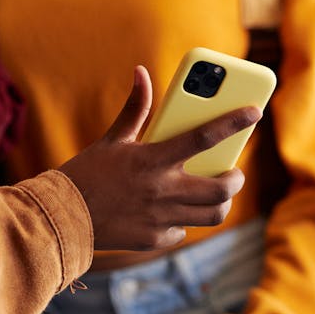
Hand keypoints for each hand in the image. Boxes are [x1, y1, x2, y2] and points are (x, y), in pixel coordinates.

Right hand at [59, 66, 258, 251]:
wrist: (60, 218)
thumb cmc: (87, 174)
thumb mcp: (111, 140)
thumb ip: (135, 110)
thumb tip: (141, 73)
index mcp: (152, 159)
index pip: (203, 137)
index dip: (233, 122)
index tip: (254, 111)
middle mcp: (161, 190)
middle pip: (221, 189)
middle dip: (235, 180)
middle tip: (232, 173)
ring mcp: (159, 218)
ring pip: (212, 215)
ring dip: (219, 203)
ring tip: (213, 192)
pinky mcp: (153, 240)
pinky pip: (183, 230)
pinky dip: (183, 221)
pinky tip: (172, 210)